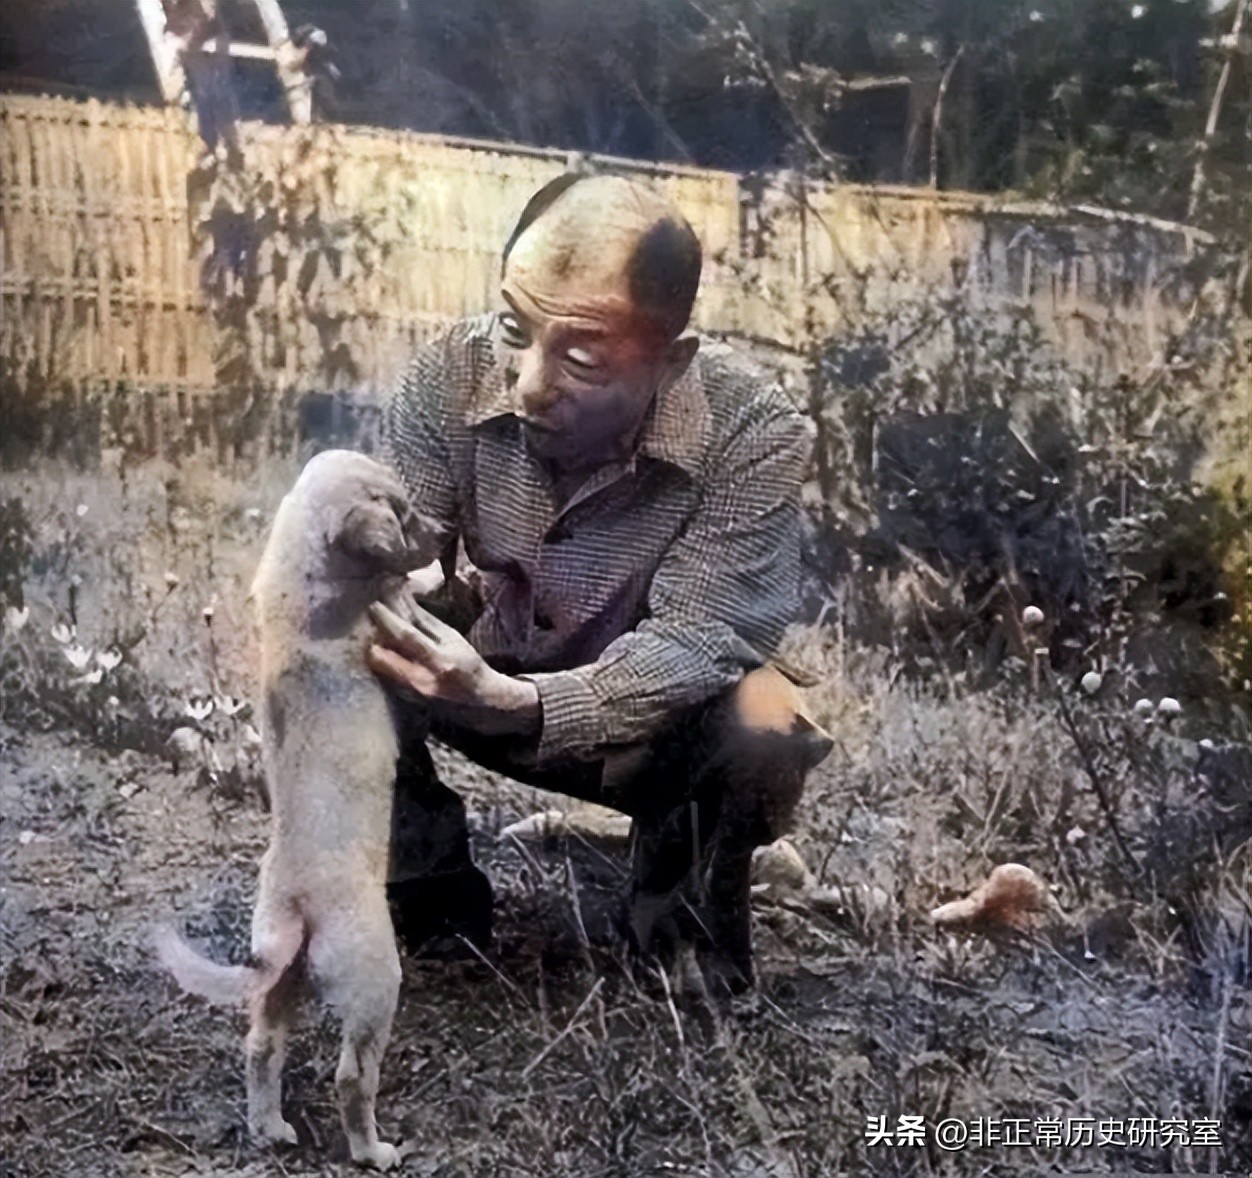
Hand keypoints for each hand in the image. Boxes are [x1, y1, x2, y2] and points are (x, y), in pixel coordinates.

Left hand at [366, 601, 539, 735]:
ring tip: (376, 633)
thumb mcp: (451, 637)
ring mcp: (413, 690)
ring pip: (381, 667)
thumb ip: (425, 621)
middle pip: (384, 657)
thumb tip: (403, 601)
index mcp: (439, 660)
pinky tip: (384, 648)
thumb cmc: (467, 660)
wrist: (478, 692)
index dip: (388, 621)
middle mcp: (423, 678)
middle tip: (371, 622)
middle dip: (372, 637)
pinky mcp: (407, 695)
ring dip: (375, 647)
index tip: (375, 606)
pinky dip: (382, 659)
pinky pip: (386, 674)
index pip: (407, 638)